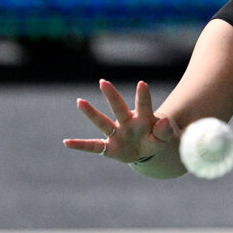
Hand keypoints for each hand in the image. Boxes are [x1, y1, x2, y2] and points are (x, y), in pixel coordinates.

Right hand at [63, 79, 177, 162]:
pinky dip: (80, 145)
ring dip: (91, 113)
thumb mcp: (164, 138)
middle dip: (112, 95)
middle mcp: (126, 122)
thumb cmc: (155, 138)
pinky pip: (92, 146)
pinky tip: (67, 142)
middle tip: (103, 82)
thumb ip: (165, 131)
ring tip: (80, 101)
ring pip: (102, 122)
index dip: (143, 96)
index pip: (143, 106)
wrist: (147, 150)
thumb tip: (165, 122)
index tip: (142, 83)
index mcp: (142, 119)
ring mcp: (116, 134)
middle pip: (118, 108)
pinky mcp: (109, 148)